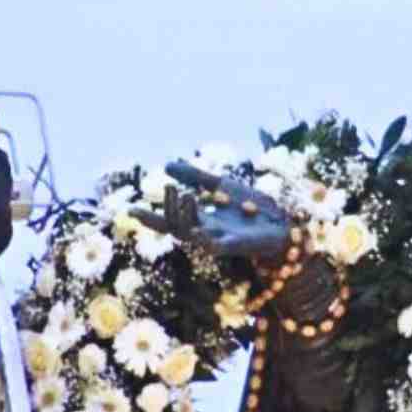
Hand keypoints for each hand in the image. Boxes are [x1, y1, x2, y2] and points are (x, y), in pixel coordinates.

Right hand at [131, 161, 289, 260]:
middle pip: (175, 227)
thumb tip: (166, 165)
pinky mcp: (232, 247)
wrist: (282, 219)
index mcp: (199, 221)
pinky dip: (201, 234)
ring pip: (189, 234)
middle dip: (166, 211)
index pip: (168, 221)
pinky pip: (211, 243)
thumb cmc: (252, 207)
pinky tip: (196, 222)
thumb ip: (196, 176)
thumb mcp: (220, 185)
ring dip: (183, 214)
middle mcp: (204, 234)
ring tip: (183, 193)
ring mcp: (217, 242)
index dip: (150, 217)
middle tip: (168, 188)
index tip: (129, 210)